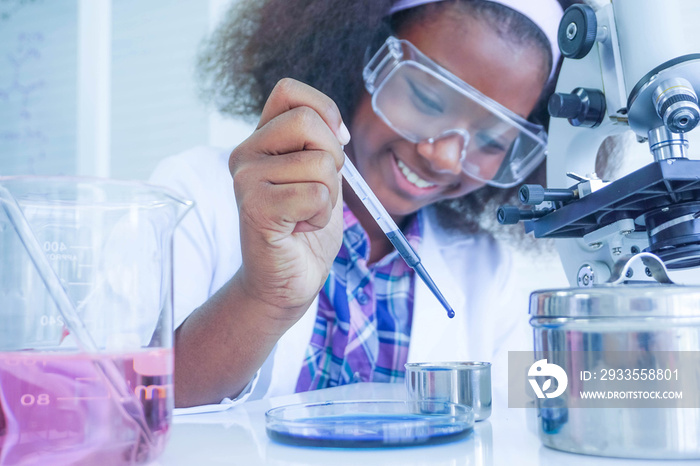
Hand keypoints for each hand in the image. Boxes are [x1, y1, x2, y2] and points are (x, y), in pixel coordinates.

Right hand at [229, 78, 349, 332]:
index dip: (325, 111)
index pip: (289, 91)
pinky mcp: (255, 208)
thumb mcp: (319, 174)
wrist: (286, 279)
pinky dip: (320, 217)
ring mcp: (246, 180)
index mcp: (261, 139)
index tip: (333, 145)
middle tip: (318, 190)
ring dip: (328, 197)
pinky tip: (299, 229)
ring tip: (305, 214)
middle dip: (333, 158)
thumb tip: (338, 127)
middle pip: (309, 122)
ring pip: (319, 163)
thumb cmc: (304, 226)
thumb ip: (322, 144)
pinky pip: (315, 195)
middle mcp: (246, 153)